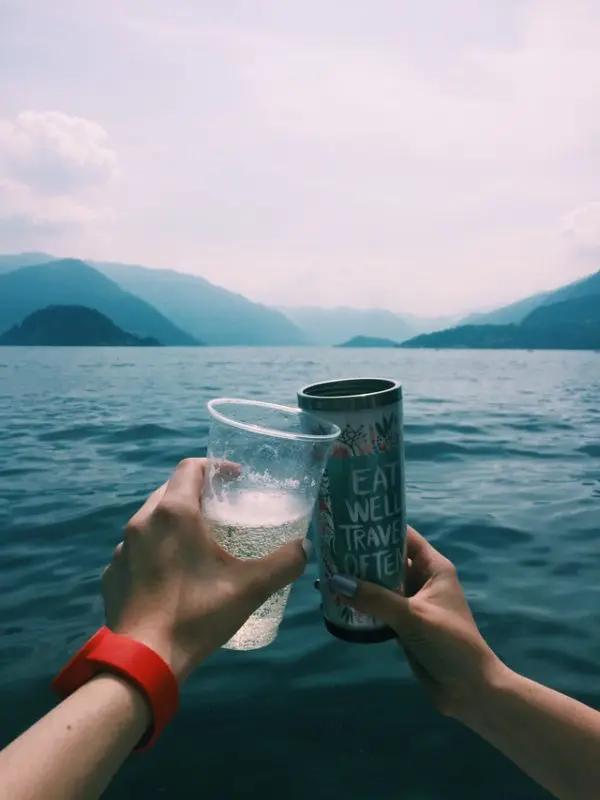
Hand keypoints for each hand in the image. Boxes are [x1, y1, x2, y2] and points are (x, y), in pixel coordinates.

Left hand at [102, 458, 308, 681]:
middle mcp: (142, 521)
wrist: (145, 660)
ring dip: (172, 524)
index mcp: (174, 513)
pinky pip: (135, 551)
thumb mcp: (250, 588)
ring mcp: (122, 549)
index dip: (214, 467)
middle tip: (220, 512)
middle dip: (195, 495)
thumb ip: (283, 563)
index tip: (234, 479)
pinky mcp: (111, 574)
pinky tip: (170, 577)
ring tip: (196, 545)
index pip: (190, 467)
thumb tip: (303, 548)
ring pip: (150, 521)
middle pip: (169, 491)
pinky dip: (153, 553)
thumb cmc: (198, 614)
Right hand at [328, 526, 503, 719]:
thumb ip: (375, 598)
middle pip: (389, 559)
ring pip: (381, 584)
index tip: (351, 521)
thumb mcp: (412, 616)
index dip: (381, 526)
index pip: (405, 537)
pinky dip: (361, 602)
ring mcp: (412, 602)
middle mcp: (422, 580)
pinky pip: (378, 606)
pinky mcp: (403, 623)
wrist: (469, 689)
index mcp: (433, 568)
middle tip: (330, 547)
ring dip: (359, 580)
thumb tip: (335, 580)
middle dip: (363, 554)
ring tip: (327, 570)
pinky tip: (337, 600)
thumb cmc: (449, 643)